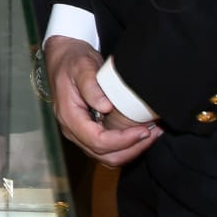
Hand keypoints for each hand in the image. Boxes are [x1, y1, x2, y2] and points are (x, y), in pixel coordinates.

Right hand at [44, 36, 161, 166]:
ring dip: (131, 151)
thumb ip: (91, 86)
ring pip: (107, 157)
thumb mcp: (81, 66)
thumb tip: (105, 107)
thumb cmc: (73, 61)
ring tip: (151, 134)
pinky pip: (108, 150)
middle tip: (152, 133)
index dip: (122, 140)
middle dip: (131, 149)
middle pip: (103, 155)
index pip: (97, 140)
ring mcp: (79, 134)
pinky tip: (141, 133)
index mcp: (69, 116)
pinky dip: (126, 148)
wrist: (63, 58)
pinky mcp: (89, 133)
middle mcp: (72, 130)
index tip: (143, 130)